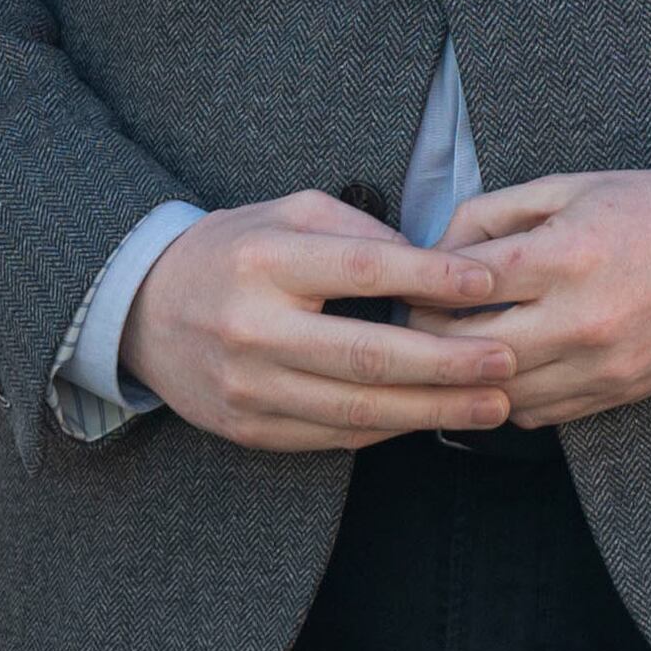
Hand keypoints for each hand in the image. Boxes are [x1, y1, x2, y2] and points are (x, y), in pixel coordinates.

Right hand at [115, 188, 514, 450]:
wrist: (142, 310)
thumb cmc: (231, 253)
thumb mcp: (284, 214)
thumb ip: (357, 231)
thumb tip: (433, 265)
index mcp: (262, 261)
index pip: (360, 269)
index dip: (428, 278)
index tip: (485, 284)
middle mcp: (252, 327)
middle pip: (367, 354)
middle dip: (448, 362)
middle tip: (507, 361)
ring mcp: (248, 386)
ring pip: (358, 409)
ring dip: (435, 409)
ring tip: (493, 402)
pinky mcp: (249, 429)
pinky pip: (334, 436)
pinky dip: (391, 429)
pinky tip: (432, 417)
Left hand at [408, 170, 650, 427]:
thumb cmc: (649, 208)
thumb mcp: (566, 187)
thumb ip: (492, 214)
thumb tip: (435, 250)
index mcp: (564, 256)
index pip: (460, 286)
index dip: (420, 285)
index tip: (407, 283)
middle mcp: (581, 319)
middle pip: (468, 350)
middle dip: (428, 336)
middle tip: (415, 321)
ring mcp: (603, 364)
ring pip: (499, 393)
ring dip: (466, 374)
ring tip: (452, 349)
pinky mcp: (620, 392)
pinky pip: (540, 413)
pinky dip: (509, 396)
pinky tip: (503, 368)